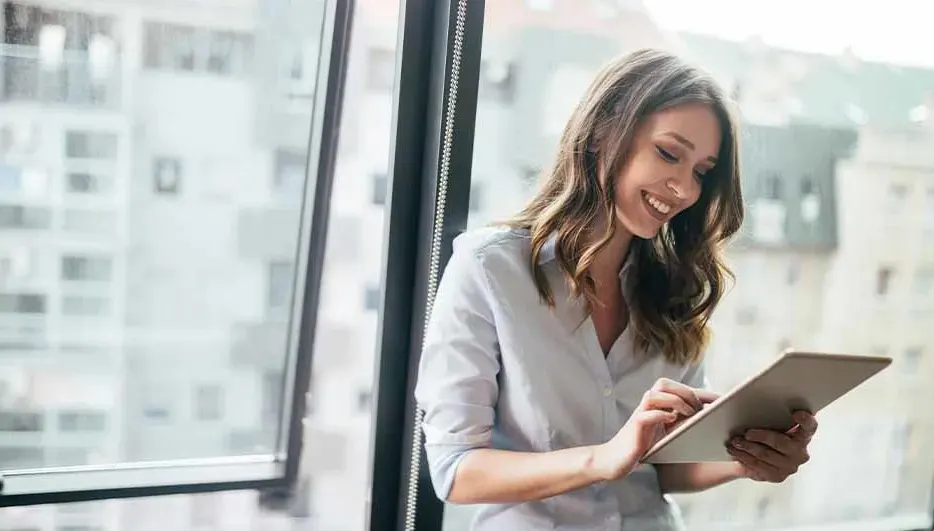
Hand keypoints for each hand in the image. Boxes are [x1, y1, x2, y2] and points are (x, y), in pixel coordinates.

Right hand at [593, 378, 717, 480]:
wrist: (616, 460)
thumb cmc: (645, 447)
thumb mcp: (668, 434)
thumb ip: (683, 423)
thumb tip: (711, 420)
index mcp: (658, 405)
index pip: (681, 389)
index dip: (702, 392)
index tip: (724, 400)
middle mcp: (648, 406)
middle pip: (664, 384)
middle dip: (686, 393)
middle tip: (699, 410)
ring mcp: (640, 414)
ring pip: (655, 394)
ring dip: (674, 401)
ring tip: (687, 414)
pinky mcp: (634, 427)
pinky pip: (646, 414)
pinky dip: (661, 415)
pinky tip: (671, 421)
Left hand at [726, 411, 817, 482]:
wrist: (759, 458)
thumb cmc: (766, 434)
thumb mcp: (769, 422)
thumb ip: (769, 413)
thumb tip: (749, 401)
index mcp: (803, 434)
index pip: (810, 426)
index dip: (805, 420)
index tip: (796, 413)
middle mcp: (800, 451)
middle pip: (781, 442)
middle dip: (761, 436)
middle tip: (746, 433)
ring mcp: (790, 466)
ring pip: (766, 454)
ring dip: (747, 447)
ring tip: (735, 441)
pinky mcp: (777, 476)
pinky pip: (758, 466)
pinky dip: (744, 457)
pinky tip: (736, 452)